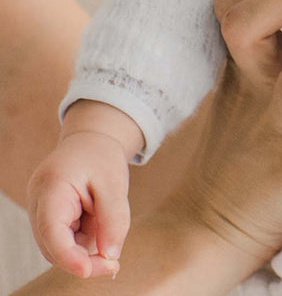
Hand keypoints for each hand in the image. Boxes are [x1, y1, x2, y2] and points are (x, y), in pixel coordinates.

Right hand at [25, 130, 130, 279]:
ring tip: (108, 231)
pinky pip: (65, 239)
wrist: (90, 140)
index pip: (52, 230)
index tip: (87, 270)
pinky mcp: (48, 219)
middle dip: (83, 260)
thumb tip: (110, 256)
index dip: (67, 256)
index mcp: (51, 187)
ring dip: (85, 249)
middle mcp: (39, 204)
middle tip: (113, 266)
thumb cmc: (101, 156)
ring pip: (60, 246)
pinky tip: (99, 229)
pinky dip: (83, 241)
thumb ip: (114, 218)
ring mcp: (41, 213)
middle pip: (54, 245)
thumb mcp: (114, 182)